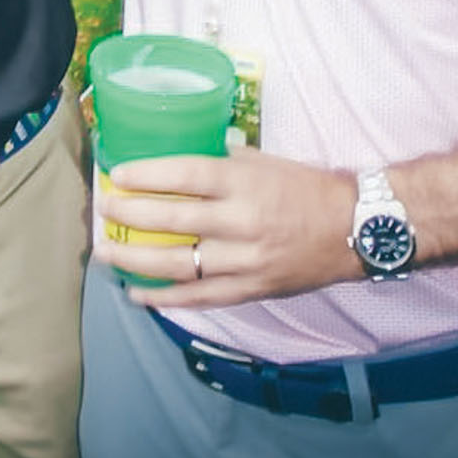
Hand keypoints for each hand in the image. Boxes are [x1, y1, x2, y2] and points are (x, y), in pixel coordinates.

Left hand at [95, 147, 361, 308]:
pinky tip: (138, 294)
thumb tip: (178, 160)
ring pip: (178, 264)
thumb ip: (221, 162)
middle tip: (103, 208)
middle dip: (130, 215)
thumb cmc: (306, 188)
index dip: (147, 176)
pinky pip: (200, 297)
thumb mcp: (263, 161)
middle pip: (173, 219)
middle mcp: (241, 222)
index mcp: (244, 182)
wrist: (354, 229)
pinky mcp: (251, 289)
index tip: (118, 174)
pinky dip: (166, 298)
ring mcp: (245, 260)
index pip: (185, 175)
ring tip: (106, 253)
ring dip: (135, 260)